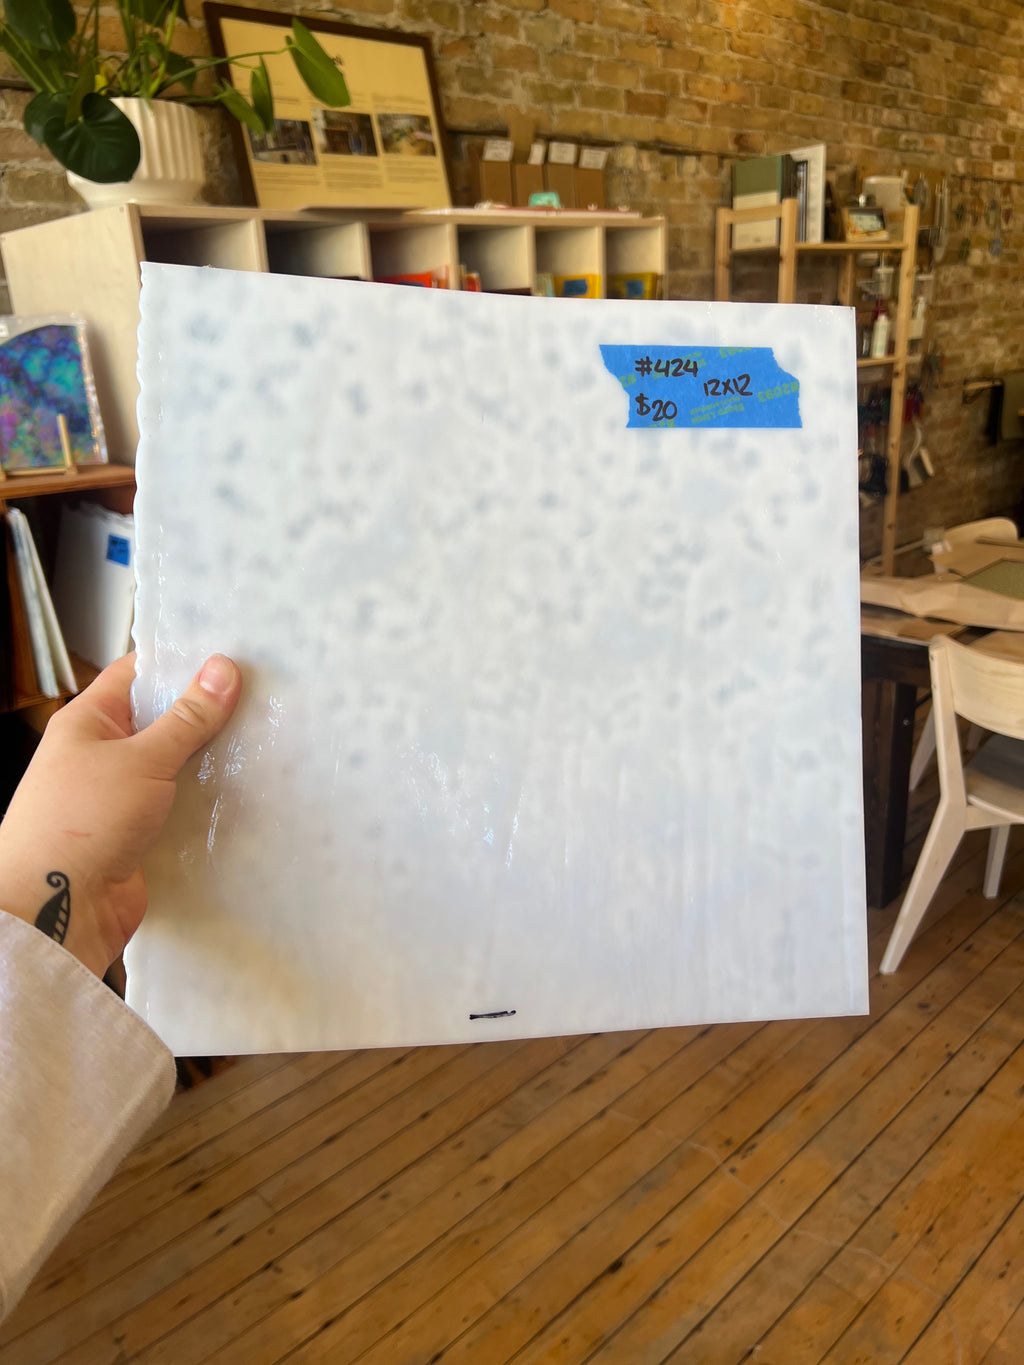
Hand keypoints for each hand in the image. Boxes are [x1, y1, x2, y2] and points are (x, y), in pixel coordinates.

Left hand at [0, 653, 242, 976]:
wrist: (56, 908)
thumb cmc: (81, 822)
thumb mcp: (141, 760)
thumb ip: (187, 718)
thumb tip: (222, 669)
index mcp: (88, 722)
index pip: (136, 674)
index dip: (179, 661)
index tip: (229, 656)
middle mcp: (102, 755)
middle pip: (161, 720)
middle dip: (205, 712)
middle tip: (259, 696)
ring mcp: (121, 796)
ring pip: (174, 765)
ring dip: (210, 759)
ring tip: (262, 739)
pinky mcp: (140, 833)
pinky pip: (179, 805)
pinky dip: (206, 800)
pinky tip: (245, 792)